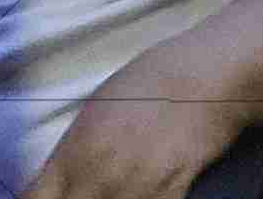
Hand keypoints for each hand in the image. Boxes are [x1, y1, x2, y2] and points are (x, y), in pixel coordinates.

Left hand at [13, 49, 247, 198]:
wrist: (203, 76)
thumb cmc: (148, 82)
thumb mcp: (94, 111)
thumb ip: (72, 153)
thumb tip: (58, 181)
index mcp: (72, 154)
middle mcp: (96, 179)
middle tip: (87, 194)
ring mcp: (133, 192)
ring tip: (114, 192)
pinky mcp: (169, 197)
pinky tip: (143, 194)